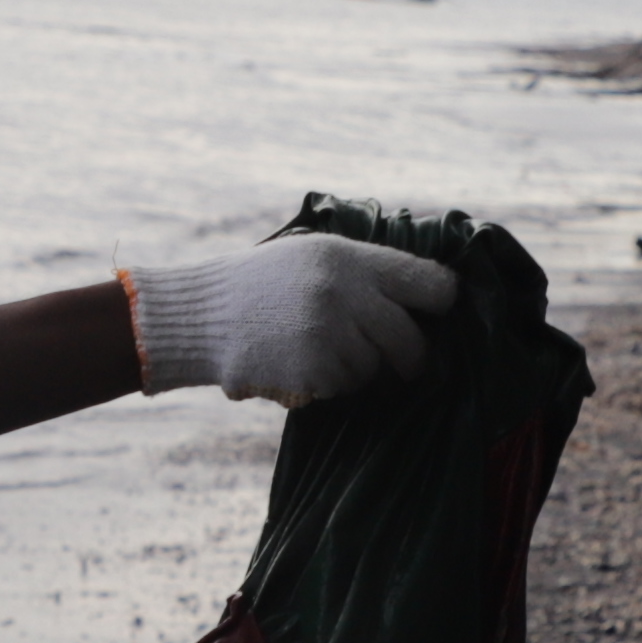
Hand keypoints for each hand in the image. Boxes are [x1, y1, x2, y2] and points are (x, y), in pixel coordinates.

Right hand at [125, 235, 460, 402]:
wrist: (199, 314)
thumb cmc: (263, 285)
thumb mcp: (313, 255)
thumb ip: (366, 270)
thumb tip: (431, 294)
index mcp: (351, 258)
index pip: (432, 285)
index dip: (442, 304)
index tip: (436, 316)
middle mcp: (345, 293)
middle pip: (411, 340)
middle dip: (408, 356)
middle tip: (401, 362)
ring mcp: (328, 334)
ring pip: (375, 369)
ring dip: (358, 369)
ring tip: (320, 350)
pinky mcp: (312, 371)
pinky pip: (345, 388)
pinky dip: (330, 384)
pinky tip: (299, 366)